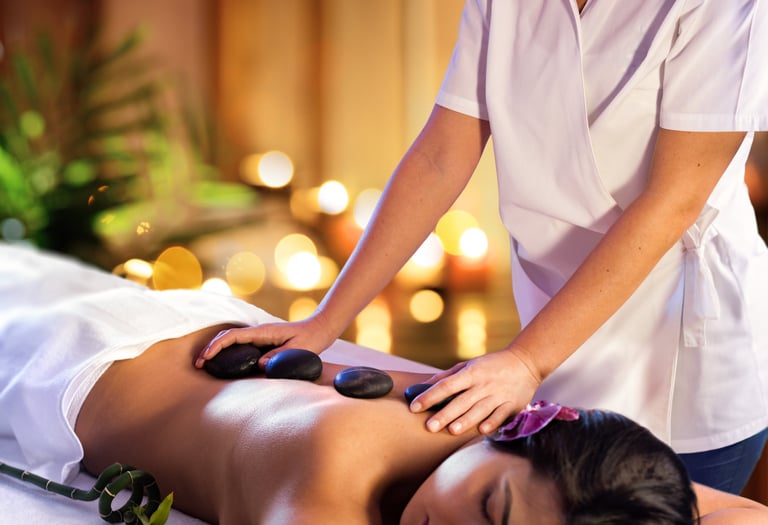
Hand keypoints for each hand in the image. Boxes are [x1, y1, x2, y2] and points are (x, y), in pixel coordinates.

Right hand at [193, 314, 336, 368]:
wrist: (319, 329)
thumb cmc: (310, 341)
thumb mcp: (296, 351)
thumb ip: (278, 357)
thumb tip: (258, 364)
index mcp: (263, 332)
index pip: (233, 337)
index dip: (216, 346)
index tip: (205, 358)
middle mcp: (258, 332)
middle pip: (227, 336)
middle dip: (210, 348)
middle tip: (198, 364)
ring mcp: (259, 336)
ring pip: (231, 340)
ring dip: (216, 350)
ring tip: (204, 365)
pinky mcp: (262, 341)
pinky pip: (240, 345)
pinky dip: (227, 352)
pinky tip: (223, 364)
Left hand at [409, 348, 541, 434]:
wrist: (525, 363)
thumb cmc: (491, 365)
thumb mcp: (469, 365)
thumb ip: (447, 376)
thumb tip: (423, 386)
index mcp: (470, 373)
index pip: (446, 386)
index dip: (429, 396)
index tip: (414, 407)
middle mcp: (483, 384)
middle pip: (461, 401)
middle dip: (444, 414)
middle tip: (429, 426)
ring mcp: (498, 395)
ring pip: (479, 410)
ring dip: (466, 420)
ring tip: (451, 430)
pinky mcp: (512, 404)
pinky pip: (501, 415)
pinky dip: (492, 422)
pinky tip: (482, 430)